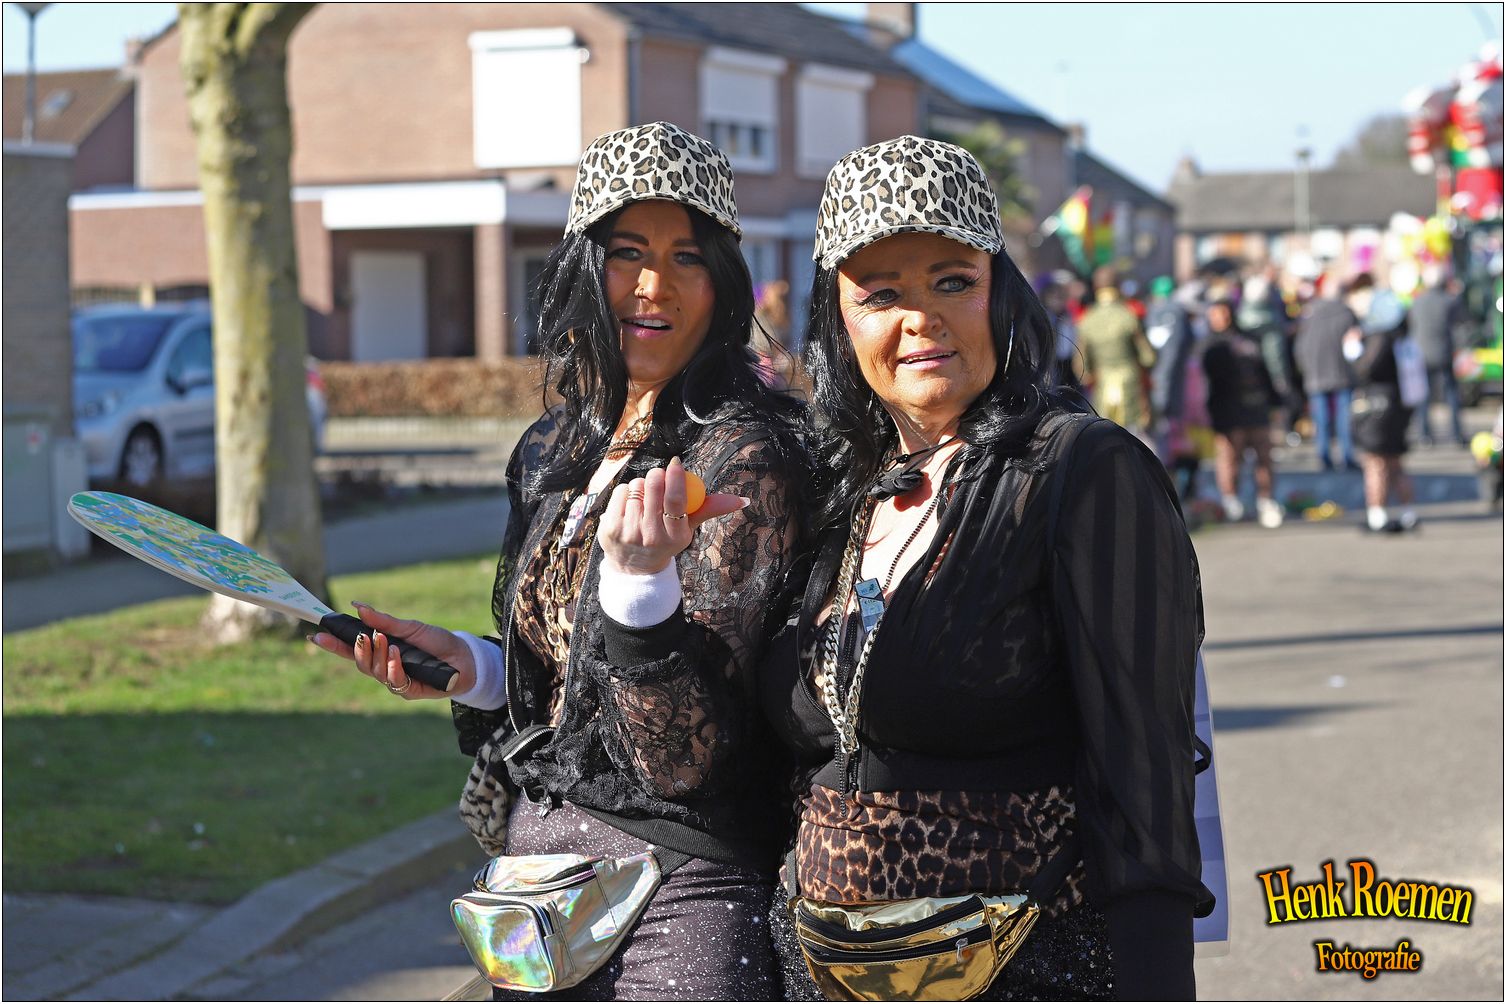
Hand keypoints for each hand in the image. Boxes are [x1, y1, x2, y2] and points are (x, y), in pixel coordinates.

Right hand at [309, 603, 475, 700]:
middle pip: (359, 663)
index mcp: (382, 651)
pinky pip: (394, 681)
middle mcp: (385, 667)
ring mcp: (396, 680)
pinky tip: (395, 655)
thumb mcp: (410, 627)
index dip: (334, 644)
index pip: (353, 649)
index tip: (317, 634)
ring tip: (382, 640)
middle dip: (354, 649)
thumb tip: (357, 606)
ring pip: (373, 672)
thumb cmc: (438, 641)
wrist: (465, 657)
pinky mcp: (410, 691)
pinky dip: (393, 667)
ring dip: (376, 655)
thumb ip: (384, 621)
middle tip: (359, 636)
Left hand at [598, 457, 747, 574]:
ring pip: (637, 487)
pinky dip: (627, 491)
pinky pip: (621, 492)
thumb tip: (742, 499)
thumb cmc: (665, 539)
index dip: (676, 477)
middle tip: (660, 476)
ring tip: (646, 497)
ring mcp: (629, 533)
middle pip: (654, 488)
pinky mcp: (610, 529)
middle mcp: (651, 537)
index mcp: (675, 536)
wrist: (635, 567)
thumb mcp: (688, 528)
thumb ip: (711, 509)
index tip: (676, 463)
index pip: (676, 500)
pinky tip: (631, 504)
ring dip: (643, 485)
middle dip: (658, 475)